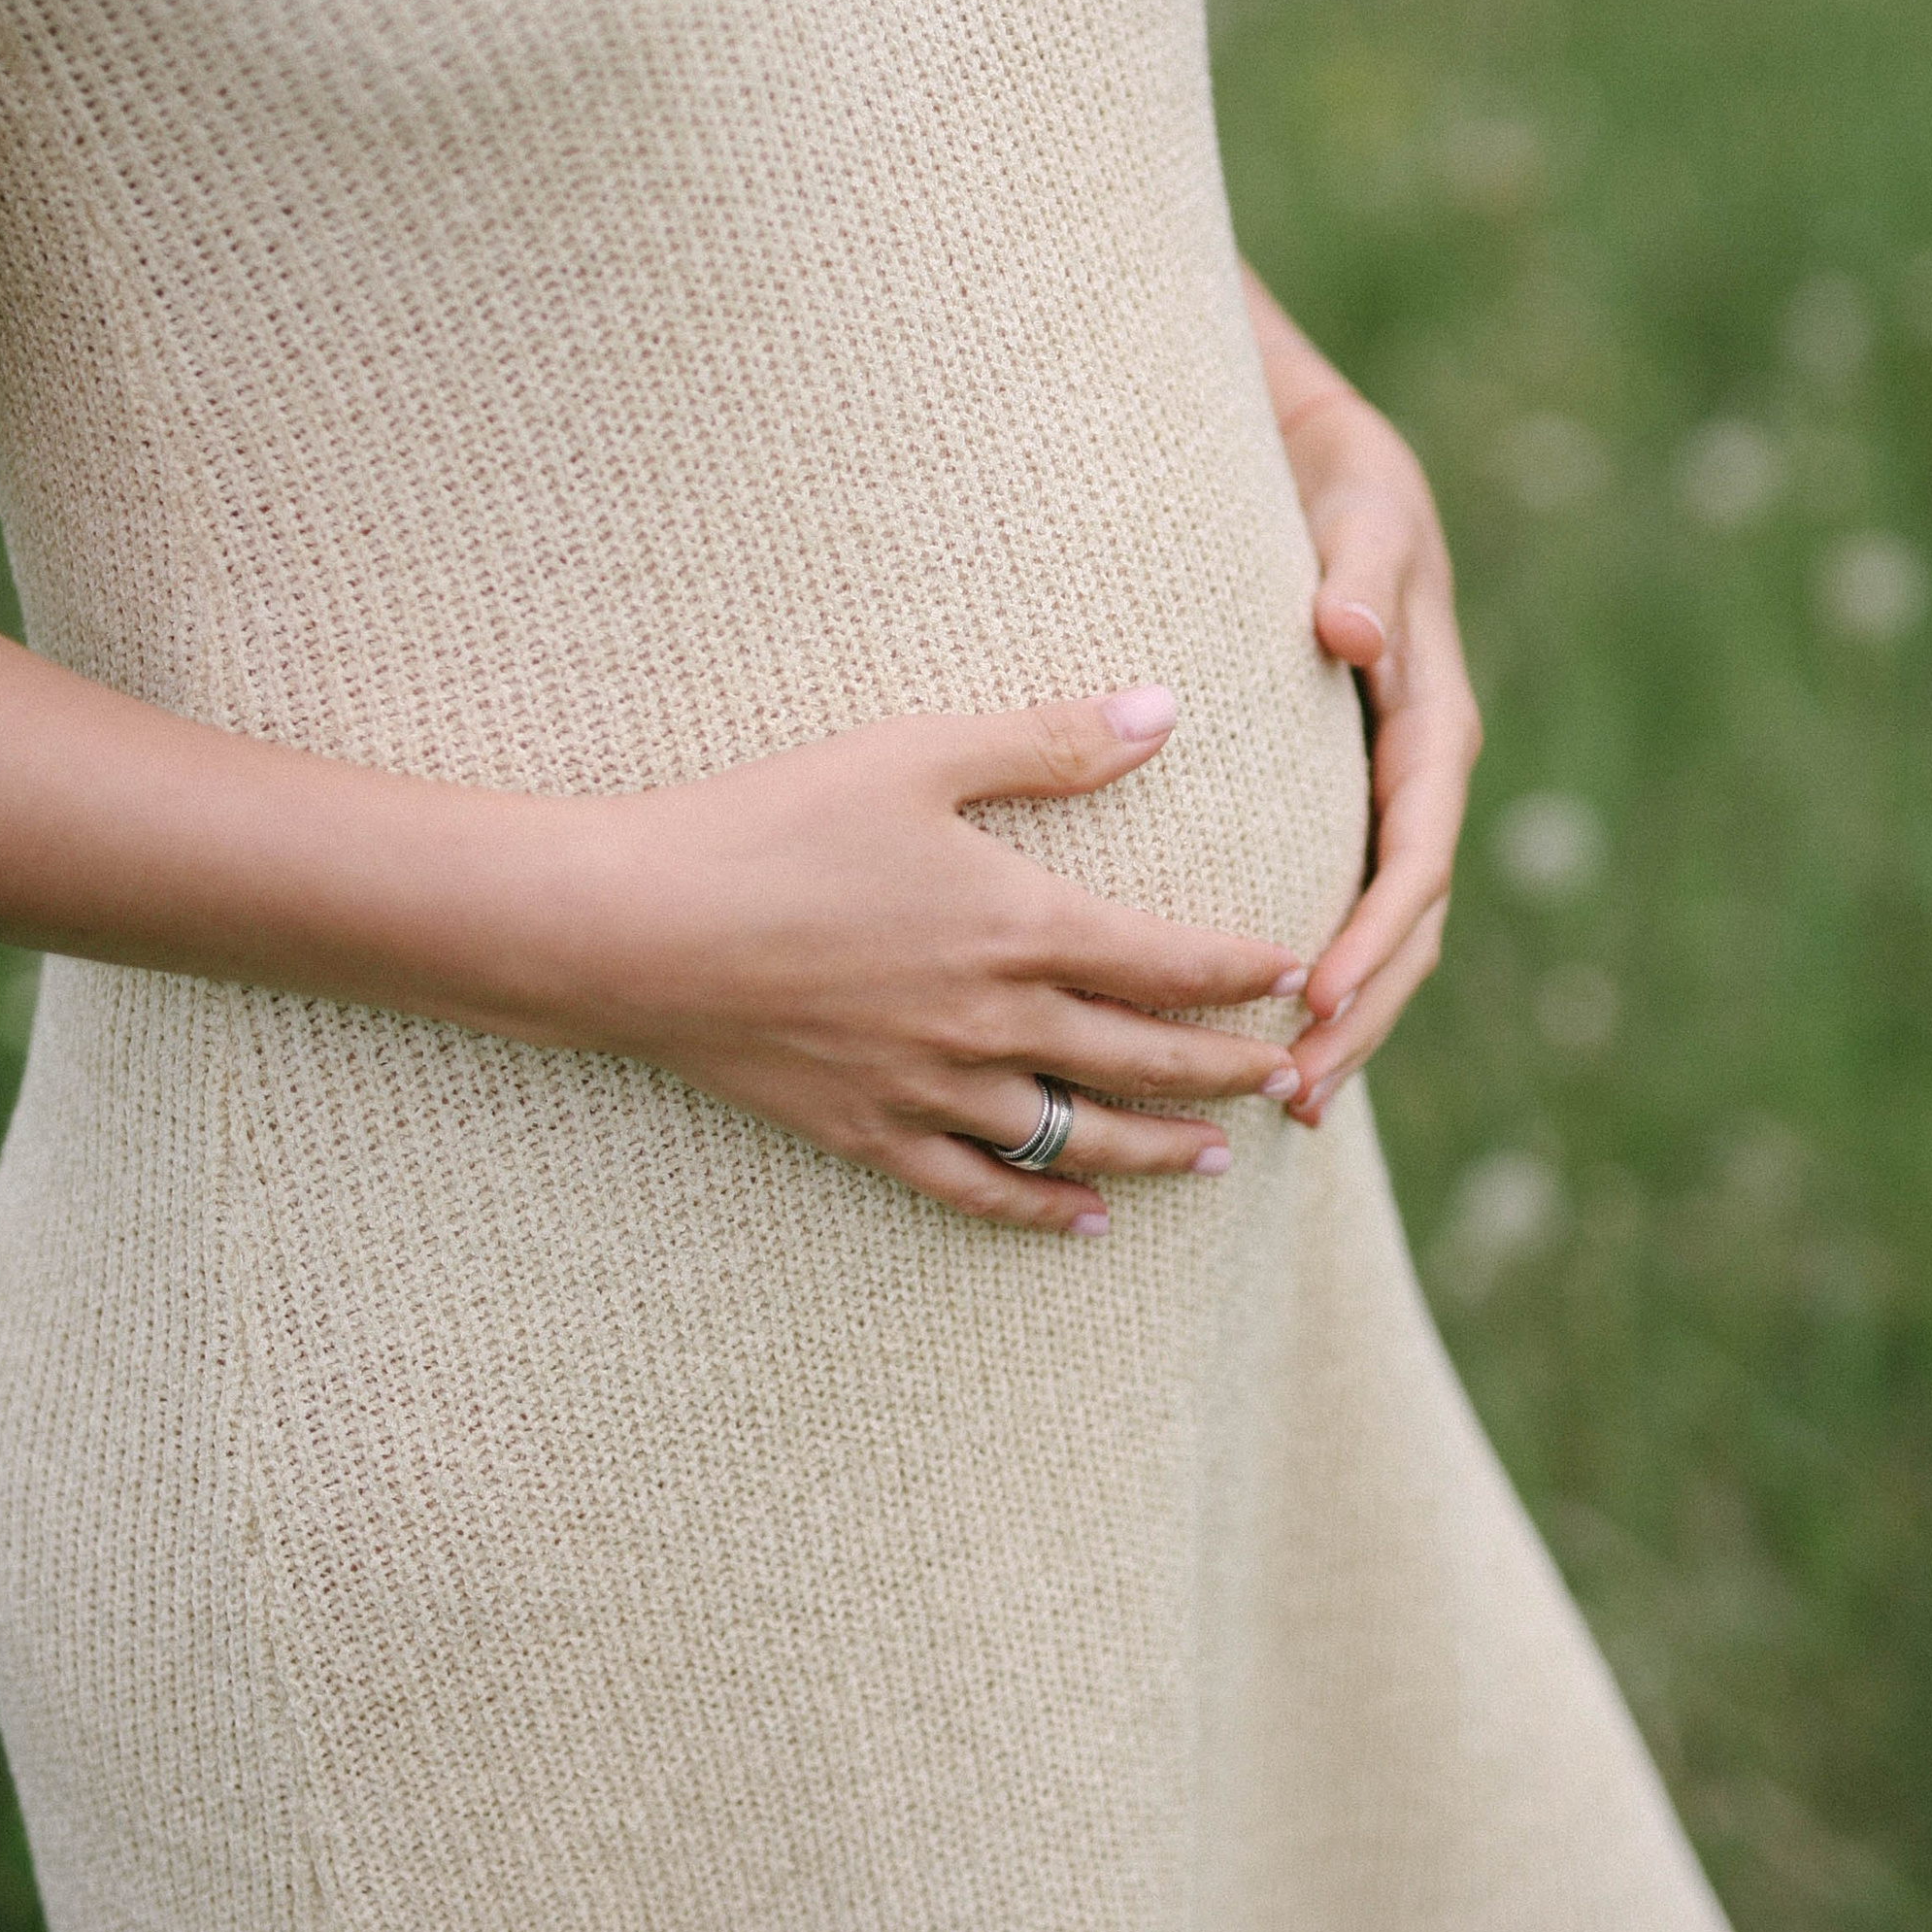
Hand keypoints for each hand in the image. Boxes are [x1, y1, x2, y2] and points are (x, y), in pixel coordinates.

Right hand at [530, 686, 1307, 1234]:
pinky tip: (1084, 1222)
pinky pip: (977, 1188)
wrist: (635, 927)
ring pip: (1077, 1137)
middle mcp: (994, 1023)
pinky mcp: (868, 1132)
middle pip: (1143, 1061)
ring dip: (1157, 1151)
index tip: (1296, 973)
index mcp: (1018, 926)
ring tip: (1217, 1159)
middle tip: (1290, 1077)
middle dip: (1227, 1071)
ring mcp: (932, 1090)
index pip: (1168, 961)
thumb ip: (1045, 741)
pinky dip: (1039, 1208)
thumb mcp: (913, 754)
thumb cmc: (771, 822)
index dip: (1241, 972)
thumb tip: (1161, 709)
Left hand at [1275, 391, 1481, 1125]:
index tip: (1316, 997)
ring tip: (1290, 1103)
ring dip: (1348, 1025)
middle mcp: (1423, 779)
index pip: (1413, 854)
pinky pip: (1352, 917)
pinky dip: (1327, 986)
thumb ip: (1361, 573)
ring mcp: (1393, 805)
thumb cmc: (1343, 488)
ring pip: (1389, 941)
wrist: (1335, 469)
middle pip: (1410, 928)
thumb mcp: (1360, 512)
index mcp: (1434, 727)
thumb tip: (1350, 633)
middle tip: (1295, 1095)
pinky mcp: (1356, 813)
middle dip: (1361, 1016)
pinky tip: (1276, 1045)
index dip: (1372, 934)